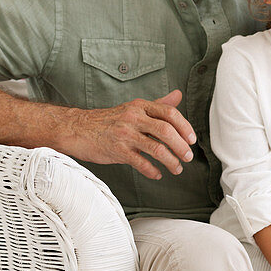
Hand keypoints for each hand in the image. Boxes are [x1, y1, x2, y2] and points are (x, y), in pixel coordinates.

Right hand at [67, 89, 195, 179]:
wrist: (78, 129)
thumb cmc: (108, 120)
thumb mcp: (133, 107)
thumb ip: (157, 104)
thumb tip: (178, 95)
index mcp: (140, 106)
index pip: (169, 113)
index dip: (184, 126)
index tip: (192, 139)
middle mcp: (133, 118)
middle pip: (166, 130)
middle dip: (181, 146)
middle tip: (188, 156)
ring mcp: (125, 134)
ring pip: (156, 148)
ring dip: (171, 161)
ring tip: (177, 168)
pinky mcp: (116, 151)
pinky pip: (140, 163)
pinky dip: (152, 171)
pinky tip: (157, 174)